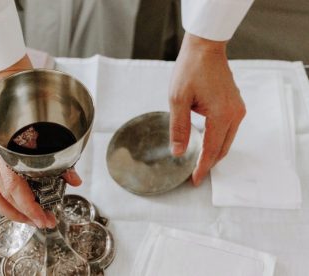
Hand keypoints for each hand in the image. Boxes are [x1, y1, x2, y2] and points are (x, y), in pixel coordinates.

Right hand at [0, 55, 81, 227]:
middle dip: (22, 214)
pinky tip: (17, 202)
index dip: (30, 208)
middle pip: (1, 196)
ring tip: (28, 218)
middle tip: (41, 222)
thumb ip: (60, 156)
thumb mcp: (47, 129)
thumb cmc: (29, 104)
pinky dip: (4, 197)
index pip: (14, 187)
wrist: (9, 85)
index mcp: (4, 145)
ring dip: (10, 210)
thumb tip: (74, 180)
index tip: (45, 219)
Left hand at [168, 33, 245, 184]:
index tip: (194, 180)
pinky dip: (218, 139)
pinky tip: (206, 143)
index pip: (212, 150)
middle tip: (195, 175)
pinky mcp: (235, 104)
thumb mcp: (178, 100)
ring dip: (214, 152)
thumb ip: (179, 128)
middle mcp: (235, 114)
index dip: (203, 167)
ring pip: (227, 140)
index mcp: (221, 115)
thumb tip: (178, 152)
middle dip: (209, 163)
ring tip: (199, 162)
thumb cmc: (190, 70)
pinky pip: (228, 129)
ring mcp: (237, 109)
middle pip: (222, 148)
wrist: (205, 48)